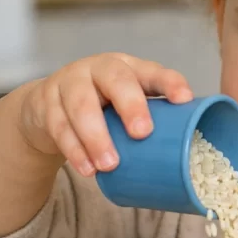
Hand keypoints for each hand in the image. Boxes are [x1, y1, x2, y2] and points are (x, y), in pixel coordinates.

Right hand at [17, 53, 192, 176]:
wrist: (48, 106)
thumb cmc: (103, 109)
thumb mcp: (127, 107)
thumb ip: (153, 121)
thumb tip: (191, 156)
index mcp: (129, 68)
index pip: (153, 72)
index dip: (169, 83)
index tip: (184, 99)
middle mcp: (99, 69)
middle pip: (116, 79)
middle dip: (130, 105)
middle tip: (142, 133)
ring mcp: (70, 82)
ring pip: (82, 105)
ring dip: (96, 137)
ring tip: (110, 165)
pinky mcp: (46, 102)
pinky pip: (58, 126)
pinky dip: (73, 150)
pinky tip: (86, 169)